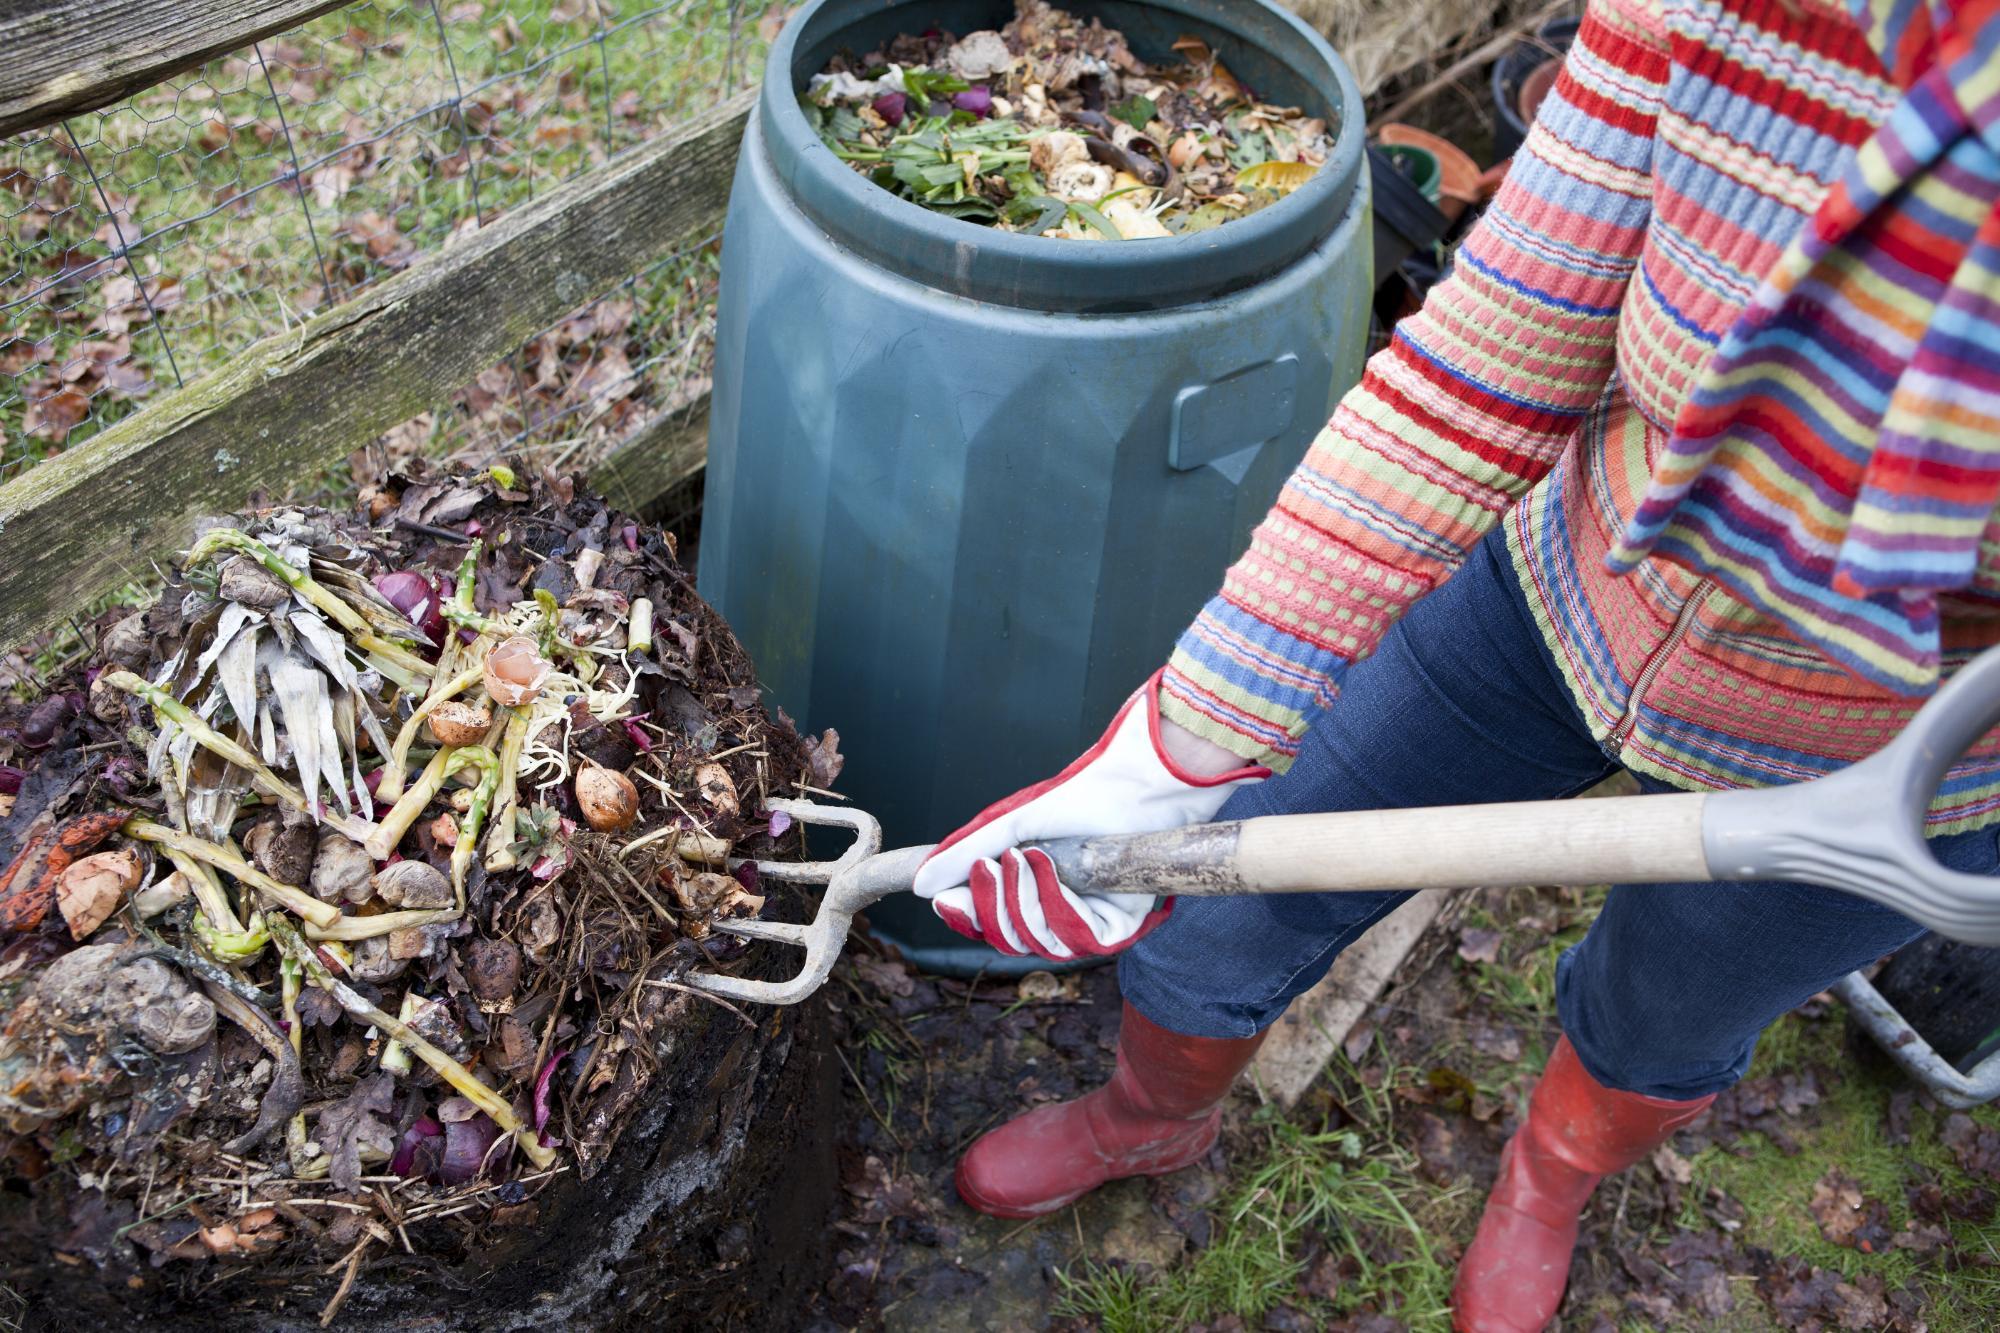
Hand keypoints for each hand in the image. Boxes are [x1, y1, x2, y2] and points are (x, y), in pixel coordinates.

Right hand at [911, 671, 1267, 960]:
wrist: (1136, 784)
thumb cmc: (1081, 797)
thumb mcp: (1011, 824)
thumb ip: (965, 854)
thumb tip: (920, 886)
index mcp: (1034, 890)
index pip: (990, 923)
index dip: (966, 916)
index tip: (944, 899)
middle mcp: (1061, 912)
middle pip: (1008, 939)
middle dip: (992, 905)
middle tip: (990, 865)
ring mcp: (1089, 923)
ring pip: (1038, 943)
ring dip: (1024, 900)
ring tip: (1025, 856)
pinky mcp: (1120, 929)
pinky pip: (1075, 938)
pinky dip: (1056, 902)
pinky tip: (1050, 867)